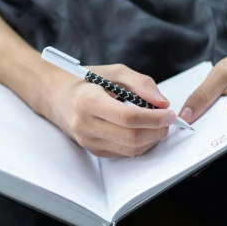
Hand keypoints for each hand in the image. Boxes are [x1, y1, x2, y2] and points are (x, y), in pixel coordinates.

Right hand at [38, 64, 176, 157]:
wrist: (56, 97)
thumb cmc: (86, 81)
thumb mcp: (113, 72)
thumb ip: (140, 83)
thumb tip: (163, 103)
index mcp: (87, 100)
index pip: (127, 117)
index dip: (153, 118)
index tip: (170, 113)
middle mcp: (84, 124)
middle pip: (131, 137)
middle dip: (157, 131)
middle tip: (169, 119)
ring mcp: (87, 141)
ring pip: (130, 149)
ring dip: (152, 139)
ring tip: (158, 124)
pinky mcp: (93, 150)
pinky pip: (124, 153)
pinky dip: (140, 144)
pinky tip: (144, 130)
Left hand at [178, 43, 226, 134]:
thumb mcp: (221, 74)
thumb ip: (203, 95)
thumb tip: (185, 118)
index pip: (216, 135)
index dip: (195, 136)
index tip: (178, 135)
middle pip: (215, 137)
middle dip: (195, 134)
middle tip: (176, 131)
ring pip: (216, 133)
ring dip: (200, 128)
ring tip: (182, 126)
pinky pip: (219, 127)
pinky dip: (207, 122)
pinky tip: (195, 118)